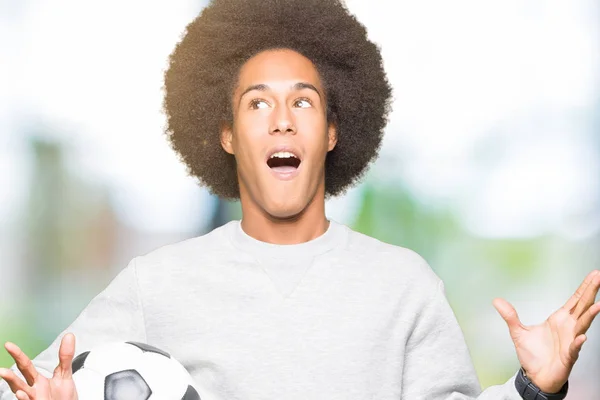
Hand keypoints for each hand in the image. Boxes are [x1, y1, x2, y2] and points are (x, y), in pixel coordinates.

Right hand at [0, 333, 77, 399]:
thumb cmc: (63, 395)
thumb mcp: (65, 374)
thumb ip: (65, 356)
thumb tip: (69, 336)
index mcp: (37, 380)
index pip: (25, 366)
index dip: (18, 355)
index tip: (8, 345)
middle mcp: (33, 389)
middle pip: (20, 380)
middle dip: (10, 375)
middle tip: (1, 369)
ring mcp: (35, 399)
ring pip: (22, 392)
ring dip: (14, 386)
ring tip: (4, 376)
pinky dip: (25, 399)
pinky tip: (21, 394)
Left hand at [493, 270, 599, 392]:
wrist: (535, 376)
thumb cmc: (533, 355)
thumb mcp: (518, 332)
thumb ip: (510, 316)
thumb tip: (497, 300)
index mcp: (560, 320)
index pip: (575, 300)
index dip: (584, 288)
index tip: (593, 275)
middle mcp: (569, 328)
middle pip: (582, 307)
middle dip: (591, 292)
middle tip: (599, 277)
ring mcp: (570, 341)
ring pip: (582, 326)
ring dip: (590, 315)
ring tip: (598, 305)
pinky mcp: (568, 357)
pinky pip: (574, 349)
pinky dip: (578, 343)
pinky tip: (582, 337)